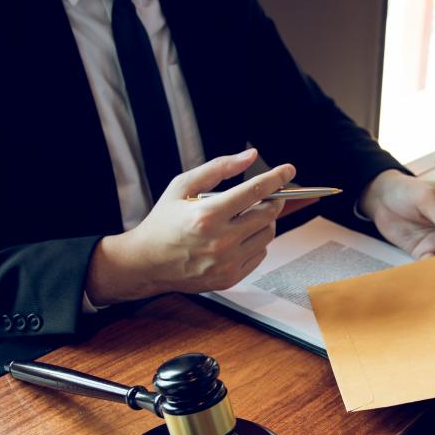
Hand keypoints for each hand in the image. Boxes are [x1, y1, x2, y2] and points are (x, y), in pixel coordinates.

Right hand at [86, 148, 293, 304]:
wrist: (146, 263)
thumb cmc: (163, 222)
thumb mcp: (182, 185)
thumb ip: (218, 168)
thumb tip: (250, 156)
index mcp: (207, 215)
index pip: (255, 192)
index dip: (276, 178)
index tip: (288, 171)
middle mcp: (220, 241)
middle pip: (267, 214)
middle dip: (273, 199)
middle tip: (269, 193)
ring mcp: (226, 263)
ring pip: (268, 235)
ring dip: (265, 221)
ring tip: (248, 215)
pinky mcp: (230, 278)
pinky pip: (260, 254)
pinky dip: (257, 240)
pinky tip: (240, 235)